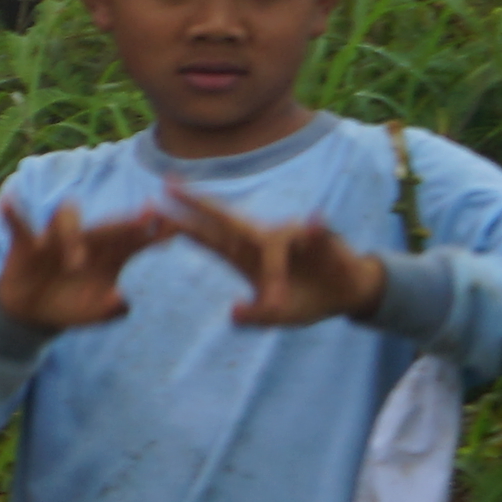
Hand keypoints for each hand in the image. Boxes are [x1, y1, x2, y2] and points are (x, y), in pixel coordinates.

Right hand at [0, 200, 179, 333]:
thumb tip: (122, 301)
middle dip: (126, 223)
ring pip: (67, 220)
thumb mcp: (93, 314)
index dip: (154, 233)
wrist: (33, 312)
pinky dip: (14, 214)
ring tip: (74, 261)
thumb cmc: (70, 307)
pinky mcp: (28, 243)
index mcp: (109, 256)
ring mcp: (57, 238)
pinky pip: (21, 225)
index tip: (175, 228)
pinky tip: (7, 202)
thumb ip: (109, 310)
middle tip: (147, 217)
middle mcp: (86, 240)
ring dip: (72, 236)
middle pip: (107, 226)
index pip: (135, 241)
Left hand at [159, 182, 389, 329]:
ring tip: (233, 234)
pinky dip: (314, 232)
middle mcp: (263, 241)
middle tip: (168, 186)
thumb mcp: (278, 315)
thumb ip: (256, 315)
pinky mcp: (321, 238)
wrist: (348, 294)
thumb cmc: (307, 301)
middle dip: (197, 204)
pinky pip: (316, 236)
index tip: (153, 214)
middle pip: (226, 221)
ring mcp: (290, 236)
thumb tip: (233, 312)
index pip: (209, 240)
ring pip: (270, 237)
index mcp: (247, 258)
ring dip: (252, 234)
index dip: (183, 227)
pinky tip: (315, 225)